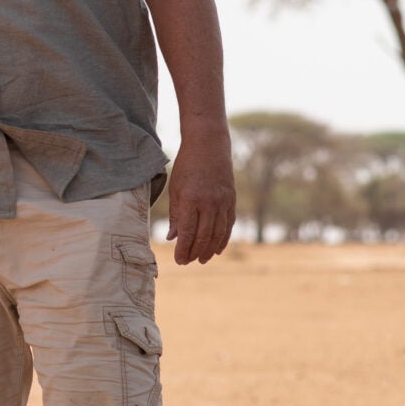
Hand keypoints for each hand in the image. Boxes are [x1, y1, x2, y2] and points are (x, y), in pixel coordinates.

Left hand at [164, 141, 234, 265]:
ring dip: (210, 249)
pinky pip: (229, 224)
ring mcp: (222, 202)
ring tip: (202, 259)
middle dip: (195, 252)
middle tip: (188, 261)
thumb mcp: (175, 188)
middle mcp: (209, 203)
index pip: (187, 232)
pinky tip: (217, 248)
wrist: (209, 144)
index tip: (178, 260)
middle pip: (203, 236)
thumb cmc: (187, 165)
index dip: (183, 249)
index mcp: (190, 200)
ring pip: (218, 233)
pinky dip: (223, 239)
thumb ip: (176, 214)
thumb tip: (173, 238)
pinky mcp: (231, 200)